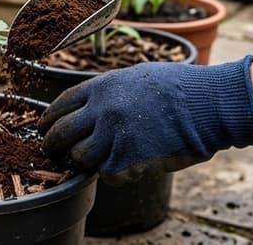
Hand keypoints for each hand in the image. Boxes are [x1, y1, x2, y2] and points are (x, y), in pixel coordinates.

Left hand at [39, 56, 252, 184]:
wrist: (207, 104)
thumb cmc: (179, 89)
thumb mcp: (135, 77)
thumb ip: (109, 92)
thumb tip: (91, 107)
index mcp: (102, 86)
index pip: (61, 105)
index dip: (48, 120)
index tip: (44, 129)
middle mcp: (102, 110)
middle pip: (61, 133)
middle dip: (53, 145)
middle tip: (54, 153)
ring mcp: (114, 135)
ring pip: (80, 158)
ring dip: (85, 162)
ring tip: (97, 160)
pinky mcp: (129, 159)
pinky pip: (107, 174)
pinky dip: (113, 174)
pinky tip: (126, 166)